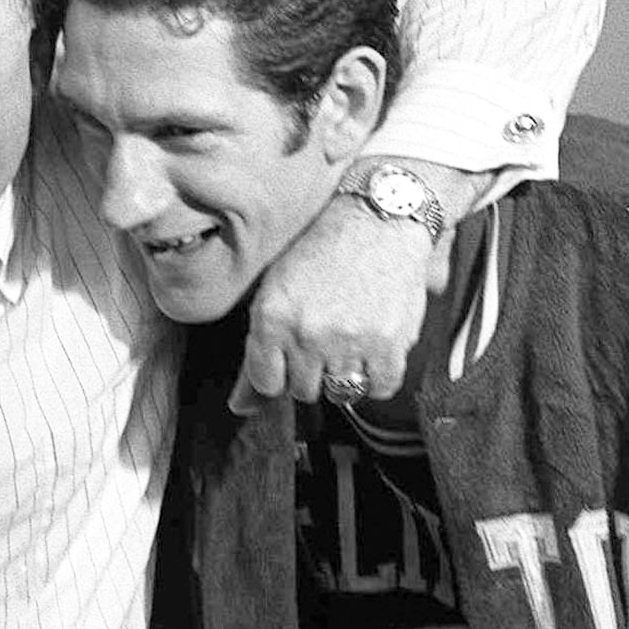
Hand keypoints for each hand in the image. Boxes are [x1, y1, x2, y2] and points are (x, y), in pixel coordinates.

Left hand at [233, 200, 451, 415]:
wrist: (377, 220)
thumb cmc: (319, 254)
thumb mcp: (274, 293)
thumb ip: (256, 355)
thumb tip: (239, 409)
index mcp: (271, 318)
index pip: (266, 384)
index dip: (279, 371)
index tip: (291, 353)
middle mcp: (307, 333)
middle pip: (303, 391)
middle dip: (311, 371)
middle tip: (325, 338)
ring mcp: (349, 340)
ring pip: (340, 392)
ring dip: (343, 374)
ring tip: (348, 340)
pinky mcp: (389, 343)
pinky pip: (379, 388)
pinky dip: (377, 377)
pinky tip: (373, 350)